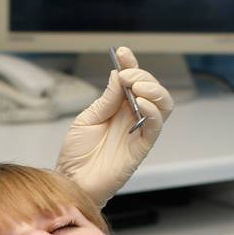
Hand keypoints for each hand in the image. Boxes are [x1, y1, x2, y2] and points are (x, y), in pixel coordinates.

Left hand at [54, 46, 174, 204]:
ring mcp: (138, 132)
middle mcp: (131, 118)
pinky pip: (155, 127)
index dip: (131, 65)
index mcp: (117, 109)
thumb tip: (118, 76)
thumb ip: (106, 100)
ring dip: (154, 90)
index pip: (132, 82)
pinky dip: (153, 111)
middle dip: (142, 76)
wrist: (71, 182)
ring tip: (136, 87)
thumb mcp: (86, 120)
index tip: (123, 53)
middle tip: (126, 76)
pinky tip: (142, 102)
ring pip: (162, 105)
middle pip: (151, 90)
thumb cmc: (76, 155)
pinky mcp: (141, 148)